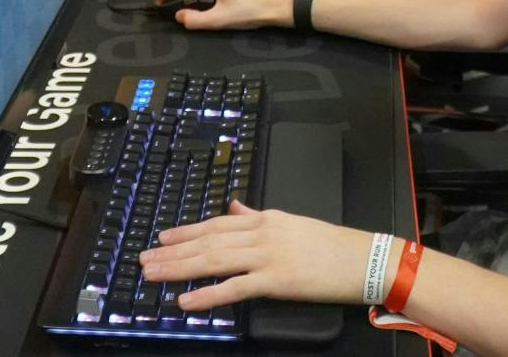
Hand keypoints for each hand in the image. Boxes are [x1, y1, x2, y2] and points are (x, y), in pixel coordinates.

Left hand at [139, 201, 380, 310]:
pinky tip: (185, 301)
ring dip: (180, 269)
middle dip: (173, 251)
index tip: (163, 238)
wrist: (362, 259)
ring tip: (154, 275)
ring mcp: (267, 256)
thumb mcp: (292, 222)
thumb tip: (235, 206)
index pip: (217, 223)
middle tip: (145, 259)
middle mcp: (262, 233)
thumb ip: (259, 216)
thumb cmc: (332, 245)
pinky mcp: (275, 280)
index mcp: (266, 219)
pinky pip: (234, 288)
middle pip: (207, 241)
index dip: (186, 231)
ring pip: (213, 260)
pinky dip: (206, 295)